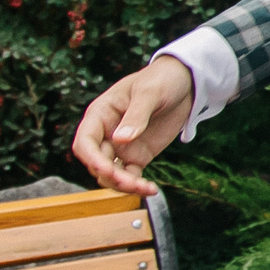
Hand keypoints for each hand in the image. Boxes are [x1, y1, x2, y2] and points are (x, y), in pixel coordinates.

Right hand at [72, 56, 194, 197]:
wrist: (184, 83)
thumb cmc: (162, 79)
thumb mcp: (150, 92)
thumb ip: (136, 115)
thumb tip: (120, 139)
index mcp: (101, 114)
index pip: (85, 142)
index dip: (92, 159)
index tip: (107, 170)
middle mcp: (106, 133)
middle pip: (96, 163)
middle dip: (112, 176)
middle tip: (133, 183)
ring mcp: (121, 146)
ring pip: (111, 175)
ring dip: (124, 186)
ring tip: (146, 188)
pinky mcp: (137, 156)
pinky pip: (130, 176)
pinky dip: (137, 186)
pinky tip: (151, 189)